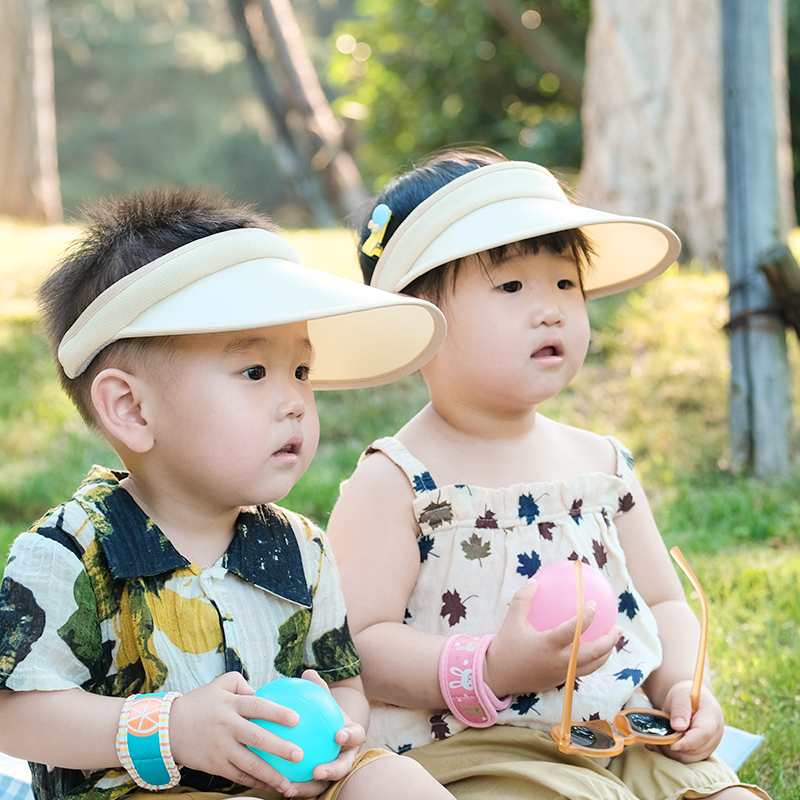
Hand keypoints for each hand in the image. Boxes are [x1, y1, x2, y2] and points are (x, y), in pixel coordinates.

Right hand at [168, 671, 304, 794]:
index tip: (296, 719)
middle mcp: (227, 727)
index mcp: (230, 705)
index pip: (258, 707)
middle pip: (258, 739)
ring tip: (289, 784)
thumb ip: (241, 684)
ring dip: (271, 776)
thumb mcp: (219, 685)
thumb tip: (262, 691)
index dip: (277, 713)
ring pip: (250, 765)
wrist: (167, 729)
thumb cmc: (199, 703)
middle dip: (281, 749)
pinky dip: (256, 783)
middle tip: (300, 755)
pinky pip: (239, 776)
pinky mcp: (216, 765)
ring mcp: (221, 749)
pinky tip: (270, 786)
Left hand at [281, 670, 365, 797]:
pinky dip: (294, 789)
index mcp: (351, 736)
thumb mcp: (325, 701)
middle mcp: (345, 757)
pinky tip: (274, 786)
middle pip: (343, 768)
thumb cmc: (328, 714)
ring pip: (323, 785)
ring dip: (307, 789)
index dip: (350, 736)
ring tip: (289, 789)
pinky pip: (307, 787)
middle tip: (317, 771)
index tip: (339, 734)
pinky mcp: (319, 784)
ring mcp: (333, 773)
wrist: (332, 733)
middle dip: (332, 772)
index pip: (356, 735)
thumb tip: (308, 672)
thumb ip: (319, 689)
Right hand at [484, 577, 622, 696]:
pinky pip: (582, 671)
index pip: (573, 630)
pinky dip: (593, 661)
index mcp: (548, 645)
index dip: (587, 617)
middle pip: (593, 654)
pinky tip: (593, 651)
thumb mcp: (512, 620)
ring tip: (613, 641)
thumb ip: (523, 599)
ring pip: (592, 666)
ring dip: (606, 654)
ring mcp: (561, 674)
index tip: (594, 604)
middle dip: (609, 641)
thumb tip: (535, 581)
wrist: (497, 677)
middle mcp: (558, 662)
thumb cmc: (505, 646)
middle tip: (618, 628)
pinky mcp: (560, 682)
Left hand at [651, 681, 724, 762]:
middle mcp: (714, 736)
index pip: (704, 734)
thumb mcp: (680, 695)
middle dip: (674, 746)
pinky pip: (685, 758)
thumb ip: (680, 708)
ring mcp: (708, 746)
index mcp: (712, 718)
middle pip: (695, 749)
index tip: (673, 746)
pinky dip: (670, 754)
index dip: (688, 742)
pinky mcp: (699, 752)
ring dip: (670, 753)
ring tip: (653, 742)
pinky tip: (656, 746)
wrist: (690, 701)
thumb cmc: (686, 695)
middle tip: (655, 739)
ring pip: (689, 757)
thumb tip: (678, 727)